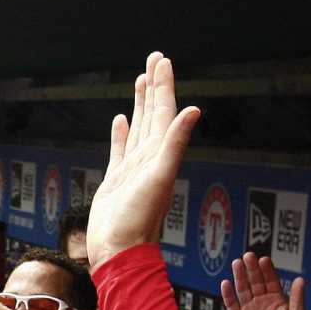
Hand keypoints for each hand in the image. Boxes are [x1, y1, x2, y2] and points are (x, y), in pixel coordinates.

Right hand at [86, 51, 200, 268]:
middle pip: (154, 113)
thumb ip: (175, 143)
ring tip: (140, 80)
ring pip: (139, 127)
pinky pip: (120, 149)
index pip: (165, 111)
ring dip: (141, 104)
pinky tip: (121, 120)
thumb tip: (194, 109)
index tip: (163, 60)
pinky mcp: (116, 180)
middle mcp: (149, 157)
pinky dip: (121, 133)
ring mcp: (133, 168)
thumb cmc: (138, 219)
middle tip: (155, 58)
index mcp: (160, 153)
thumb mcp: (160, 177)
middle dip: (155, 86)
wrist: (119, 251)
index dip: (164, 85)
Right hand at [221, 252, 305, 309]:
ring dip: (239, 276)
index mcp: (277, 299)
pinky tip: (226, 283)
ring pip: (243, 289)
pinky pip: (232, 304)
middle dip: (252, 268)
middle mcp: (262, 301)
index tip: (264, 260)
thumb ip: (297, 299)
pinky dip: (228, 294)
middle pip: (255, 281)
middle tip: (248, 256)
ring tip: (236, 263)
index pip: (271, 280)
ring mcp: (249, 309)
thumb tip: (300, 279)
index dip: (267, 270)